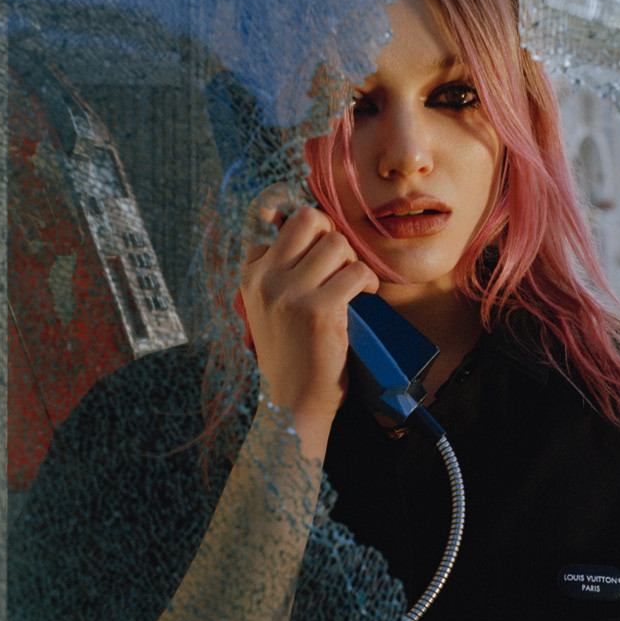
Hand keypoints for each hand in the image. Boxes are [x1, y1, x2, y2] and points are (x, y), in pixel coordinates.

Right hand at [240, 202, 377, 454]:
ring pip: (337, 244)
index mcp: (252, 275)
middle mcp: (266, 279)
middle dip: (332, 237)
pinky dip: (368, 282)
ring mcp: (291, 293)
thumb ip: (274, 271)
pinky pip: (357, 272)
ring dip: (352, 261)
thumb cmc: (290, 352)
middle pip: (310, 220)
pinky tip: (365, 297)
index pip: (286, 225)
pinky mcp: (319, 309)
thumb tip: (282, 221)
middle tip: (340, 266)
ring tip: (352, 285)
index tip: (322, 263)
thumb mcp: (265, 308)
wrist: (295, 400)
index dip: (312, 238)